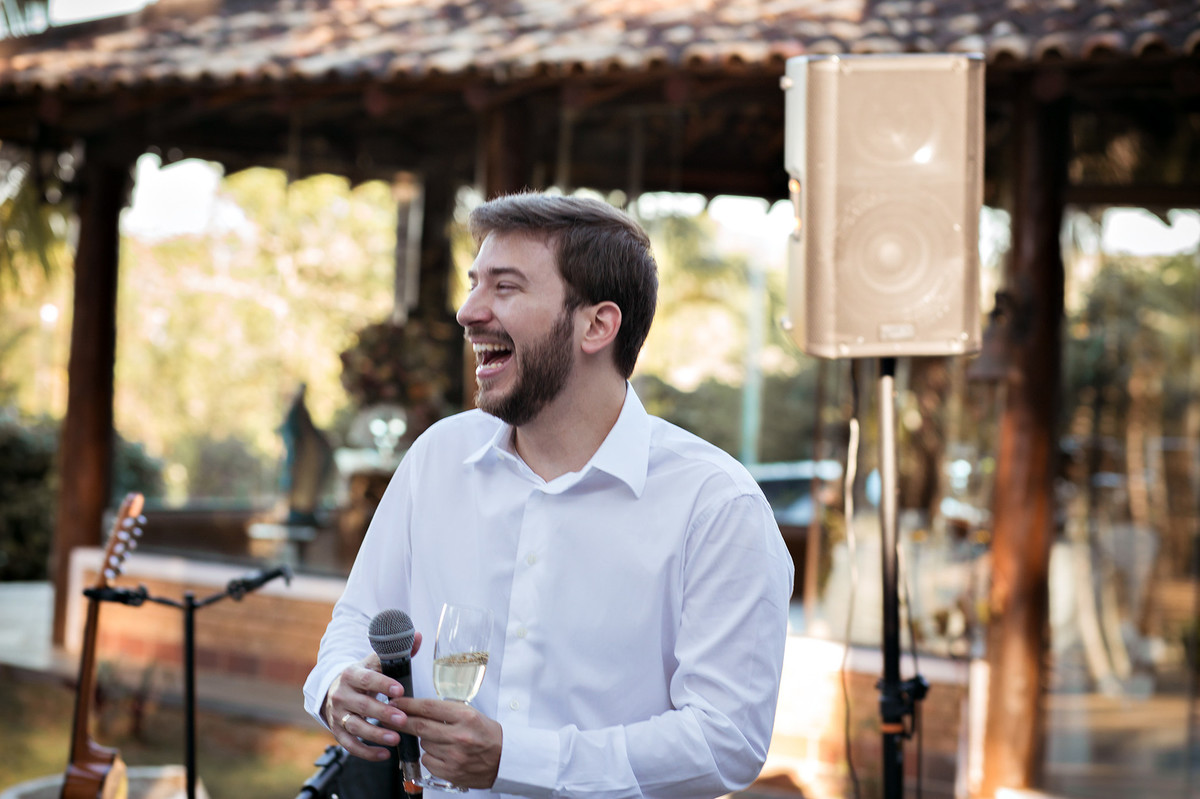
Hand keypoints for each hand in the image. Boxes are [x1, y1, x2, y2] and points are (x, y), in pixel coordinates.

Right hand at [321, 632, 422, 760]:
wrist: (334, 688)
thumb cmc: (362, 676)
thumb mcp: (375, 662)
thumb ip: (397, 651)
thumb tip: (417, 636)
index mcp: (351, 674)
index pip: (367, 679)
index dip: (383, 685)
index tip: (400, 690)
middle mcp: (342, 695)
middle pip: (362, 706)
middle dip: (383, 713)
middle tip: (403, 719)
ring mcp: (338, 715)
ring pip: (355, 727)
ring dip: (375, 734)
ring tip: (395, 738)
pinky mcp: (337, 732)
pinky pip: (350, 745)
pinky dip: (366, 752)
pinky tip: (384, 754)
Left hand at [396, 697, 502, 788]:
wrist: (505, 760)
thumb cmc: (488, 735)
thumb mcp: (472, 715)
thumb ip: (448, 712)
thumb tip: (419, 709)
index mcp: (466, 717)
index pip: (429, 708)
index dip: (408, 705)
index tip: (396, 702)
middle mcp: (459, 736)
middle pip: (420, 727)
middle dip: (401, 721)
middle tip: (390, 717)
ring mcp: (454, 756)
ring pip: (423, 744)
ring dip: (425, 740)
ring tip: (440, 739)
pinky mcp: (451, 772)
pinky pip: (428, 761)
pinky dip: (431, 756)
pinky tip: (443, 753)